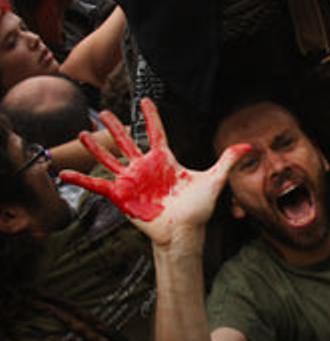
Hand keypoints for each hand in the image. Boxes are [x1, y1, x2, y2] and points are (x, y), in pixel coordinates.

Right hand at [59, 98, 248, 249]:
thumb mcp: (213, 181)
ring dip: (95, 146)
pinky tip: (63, 173)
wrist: (184, 233)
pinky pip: (96, 185)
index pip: (156, 132)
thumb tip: (248, 146)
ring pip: (109, 158)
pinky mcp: (121, 195)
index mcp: (165, 161)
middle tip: (105, 112)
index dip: (151, 116)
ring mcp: (131, 181)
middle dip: (116, 127)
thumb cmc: (197, 209)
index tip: (146, 100)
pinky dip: (80, 179)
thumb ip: (227, 161)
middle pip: (127, 142)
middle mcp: (145, 168)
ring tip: (81, 132)